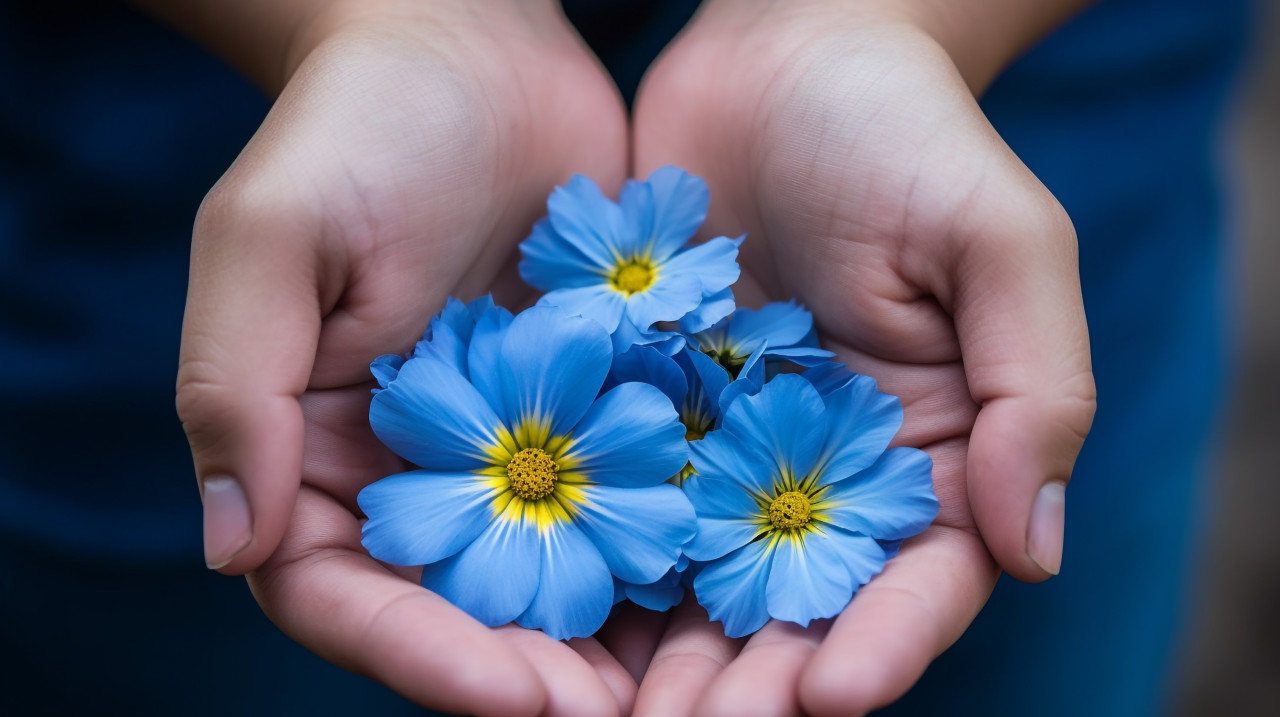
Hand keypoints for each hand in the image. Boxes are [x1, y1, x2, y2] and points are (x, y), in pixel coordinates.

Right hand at [175, 1, 639, 712]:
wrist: (474, 47)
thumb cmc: (362, 126)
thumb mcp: (274, 236)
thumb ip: (235, 387)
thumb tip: (230, 546)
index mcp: (311, 451)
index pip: (341, 595)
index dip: (419, 657)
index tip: (513, 694)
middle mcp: (409, 470)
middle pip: (455, 612)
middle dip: (534, 672)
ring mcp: (508, 446)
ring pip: (549, 575)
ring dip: (612, 640)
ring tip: (695, 686)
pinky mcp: (589, 406)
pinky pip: (624, 497)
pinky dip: (666, 549)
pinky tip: (731, 585)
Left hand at [630, 1, 1095, 713]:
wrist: (781, 55)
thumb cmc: (905, 134)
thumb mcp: (1002, 241)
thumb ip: (1038, 389)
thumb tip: (1037, 548)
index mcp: (935, 452)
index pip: (923, 579)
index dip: (884, 645)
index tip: (827, 694)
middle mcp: (832, 472)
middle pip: (803, 607)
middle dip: (753, 678)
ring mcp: (735, 450)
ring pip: (705, 580)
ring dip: (666, 654)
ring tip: (611, 714)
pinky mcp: (654, 414)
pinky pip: (626, 503)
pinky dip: (600, 566)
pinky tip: (555, 615)